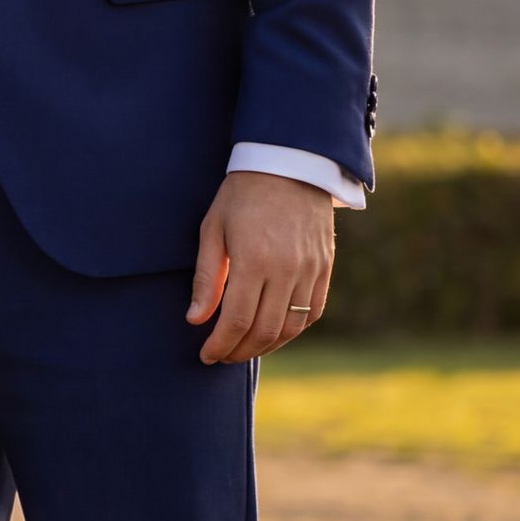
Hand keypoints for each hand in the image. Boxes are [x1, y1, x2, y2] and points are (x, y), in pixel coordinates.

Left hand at [187, 170, 334, 362]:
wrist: (289, 164)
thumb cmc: (241, 195)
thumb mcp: (213, 229)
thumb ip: (206, 278)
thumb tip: (195, 320)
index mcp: (254, 260)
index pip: (237, 321)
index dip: (220, 344)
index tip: (206, 355)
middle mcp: (286, 270)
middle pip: (264, 331)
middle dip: (239, 351)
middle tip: (221, 356)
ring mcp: (310, 271)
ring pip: (290, 328)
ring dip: (265, 346)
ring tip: (243, 348)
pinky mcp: (325, 268)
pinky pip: (312, 313)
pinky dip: (292, 331)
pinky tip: (273, 333)